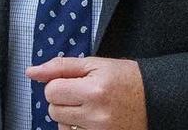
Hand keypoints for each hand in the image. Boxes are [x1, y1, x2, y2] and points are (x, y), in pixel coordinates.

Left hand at [26, 56, 146, 129]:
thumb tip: (31, 72)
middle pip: (54, 110)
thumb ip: (60, 66)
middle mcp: (97, 115)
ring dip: (70, 117)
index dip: (58, 84)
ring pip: (62, 126)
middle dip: (63, 101)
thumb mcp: (95, 64)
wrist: (156, 99)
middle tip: (83, 95)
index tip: (73, 83)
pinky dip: (78, 128)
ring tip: (90, 108)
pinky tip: (92, 120)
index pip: (51, 91)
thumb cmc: (126, 79)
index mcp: (94, 90)